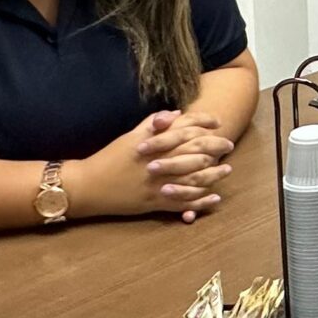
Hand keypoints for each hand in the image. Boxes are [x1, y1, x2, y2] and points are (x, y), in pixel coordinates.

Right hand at [72, 112, 224, 222]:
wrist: (89, 186)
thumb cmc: (109, 158)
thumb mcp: (129, 137)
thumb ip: (152, 124)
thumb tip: (175, 114)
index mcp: (152, 144)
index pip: (185, 129)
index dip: (204, 124)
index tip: (217, 123)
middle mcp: (158, 163)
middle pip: (194, 153)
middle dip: (215, 147)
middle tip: (229, 145)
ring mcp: (158, 184)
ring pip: (193, 179)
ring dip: (213, 174)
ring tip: (227, 169)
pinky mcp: (155, 203)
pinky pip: (183, 203)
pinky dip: (200, 201)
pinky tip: (214, 198)